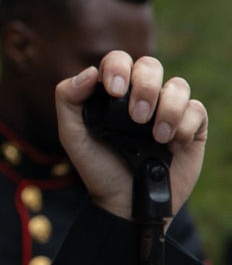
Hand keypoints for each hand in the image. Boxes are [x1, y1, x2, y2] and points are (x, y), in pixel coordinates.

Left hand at [56, 54, 206, 219]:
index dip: (118, 68)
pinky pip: (196, 110)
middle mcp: (142, 95)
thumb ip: (68, 100)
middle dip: (145, 87)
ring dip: (168, 108)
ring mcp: (167, 109)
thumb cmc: (98, 167)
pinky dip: (184, 126)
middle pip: (150, 65)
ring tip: (157, 138)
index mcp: (114, 92)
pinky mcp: (190, 126)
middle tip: (136, 118)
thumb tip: (88, 73)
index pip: (118, 61)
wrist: (124, 202)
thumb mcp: (73, 136)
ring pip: (178, 85)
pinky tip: (172, 147)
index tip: (114, 91)